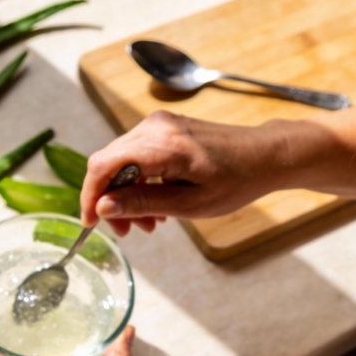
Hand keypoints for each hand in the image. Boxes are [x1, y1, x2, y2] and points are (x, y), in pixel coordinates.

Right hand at [80, 110, 288, 235]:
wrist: (265, 155)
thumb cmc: (236, 181)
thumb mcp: (190, 204)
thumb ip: (143, 203)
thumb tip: (103, 207)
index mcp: (162, 145)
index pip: (103, 166)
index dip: (90, 196)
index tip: (91, 223)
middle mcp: (154, 127)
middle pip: (108, 163)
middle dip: (111, 200)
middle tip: (129, 231)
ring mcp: (159, 124)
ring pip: (120, 161)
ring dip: (126, 194)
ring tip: (150, 223)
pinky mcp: (165, 128)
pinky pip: (137, 155)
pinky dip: (139, 182)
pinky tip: (157, 204)